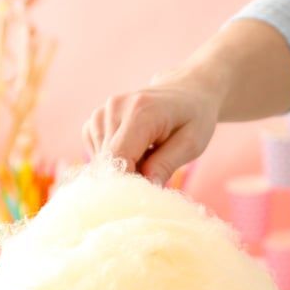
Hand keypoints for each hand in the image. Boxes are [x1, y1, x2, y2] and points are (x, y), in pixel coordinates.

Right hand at [82, 20, 289, 187]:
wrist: (186, 92)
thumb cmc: (194, 118)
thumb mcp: (192, 143)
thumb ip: (167, 163)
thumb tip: (146, 185)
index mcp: (141, 111)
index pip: (118, 156)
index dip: (125, 183)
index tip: (142, 197)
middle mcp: (115, 108)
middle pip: (107, 161)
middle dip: (127, 178)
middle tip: (154, 178)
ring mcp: (102, 112)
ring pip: (100, 160)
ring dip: (121, 169)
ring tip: (149, 159)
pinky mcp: (96, 120)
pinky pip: (97, 153)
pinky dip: (114, 161)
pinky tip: (136, 153)